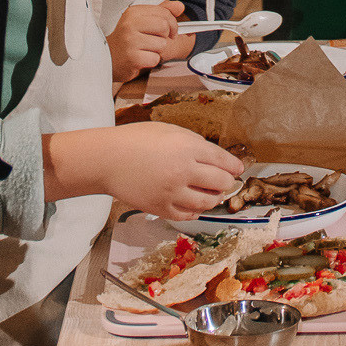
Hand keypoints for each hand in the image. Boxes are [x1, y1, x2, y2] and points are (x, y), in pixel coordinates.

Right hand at [99, 122, 245, 219]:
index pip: (223, 160)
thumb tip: (216, 158)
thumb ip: (194, 143)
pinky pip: (188, 215)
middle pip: (221, 182)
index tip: (238, 169)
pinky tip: (194, 204)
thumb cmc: (136, 140)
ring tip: (211, 193)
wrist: (107, 159)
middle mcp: (183, 170)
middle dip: (227, 182)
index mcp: (187, 147)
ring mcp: (172, 192)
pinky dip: (195, 210)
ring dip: (214, 198)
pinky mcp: (161, 208)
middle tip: (225, 181)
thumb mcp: (169, 131)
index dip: (234, 166)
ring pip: (208, 202)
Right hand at [107, 0, 193, 79]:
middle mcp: (130, 24)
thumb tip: (180, 6)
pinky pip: (155, 58)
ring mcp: (130, 41)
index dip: (172, 23)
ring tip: (144, 50)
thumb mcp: (142, 20)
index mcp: (133, 12)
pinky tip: (140, 58)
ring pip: (162, 44)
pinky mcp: (132, 57)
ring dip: (157, 50)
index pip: (164, 13)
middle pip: (165, 26)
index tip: (168, 31)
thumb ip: (162, 11)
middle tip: (156, 41)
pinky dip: (151, 61)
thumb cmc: (126, 39)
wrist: (108, 58)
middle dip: (165, 36)